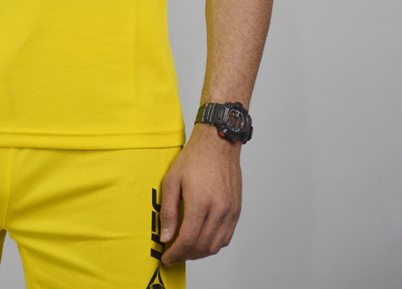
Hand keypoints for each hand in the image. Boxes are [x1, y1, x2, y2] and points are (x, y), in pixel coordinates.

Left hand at [159, 124, 242, 264]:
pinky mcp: (236, 210)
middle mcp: (219, 209)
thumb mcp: (172, 179)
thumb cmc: (194, 158)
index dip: (176, 253)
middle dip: (185, 255)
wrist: (218, 143)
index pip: (188, 239)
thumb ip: (168, 211)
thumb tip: (166, 236)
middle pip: (202, 246)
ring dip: (199, 253)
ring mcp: (230, 211)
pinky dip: (213, 244)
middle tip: (173, 255)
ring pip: (216, 245)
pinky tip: (202, 241)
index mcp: (200, 202)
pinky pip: (226, 237)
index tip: (166, 257)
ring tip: (186, 250)